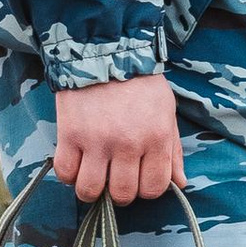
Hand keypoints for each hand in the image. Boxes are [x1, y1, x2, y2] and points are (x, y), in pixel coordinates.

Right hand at [52, 76, 184, 204]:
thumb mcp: (166, 112)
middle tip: (115, 178)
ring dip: (92, 190)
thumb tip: (180, 183)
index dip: (146, 190)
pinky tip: (76, 164)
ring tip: (93, 176)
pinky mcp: (70, 134)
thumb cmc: (140, 83)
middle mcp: (128, 144)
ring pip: (91, 190)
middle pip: (123, 194)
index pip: (155, 188)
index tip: (138, 180)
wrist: (107, 52)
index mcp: (156, 138)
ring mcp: (97, 141)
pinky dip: (68, 175)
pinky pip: (65, 172)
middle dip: (120, 194)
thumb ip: (173, 150)